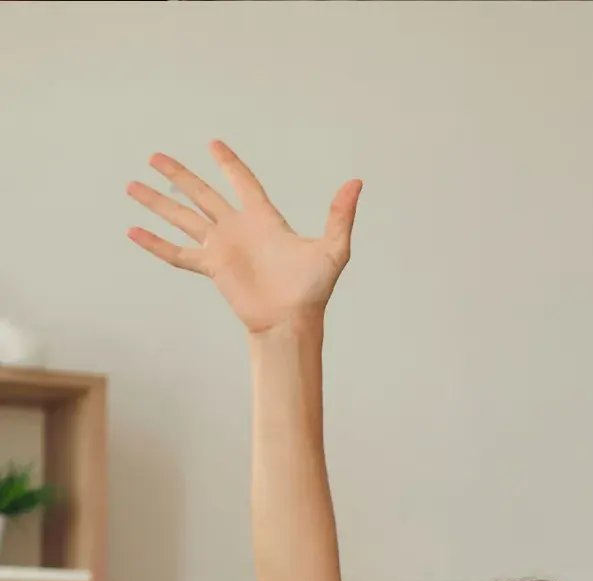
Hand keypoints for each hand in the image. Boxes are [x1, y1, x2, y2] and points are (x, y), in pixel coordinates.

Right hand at [126, 142, 357, 333]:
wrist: (291, 321)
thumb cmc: (314, 289)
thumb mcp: (332, 249)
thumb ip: (340, 216)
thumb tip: (357, 183)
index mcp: (264, 219)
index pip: (243, 183)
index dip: (229, 164)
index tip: (213, 144)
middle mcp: (238, 229)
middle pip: (202, 194)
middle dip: (179, 176)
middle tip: (155, 157)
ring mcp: (222, 248)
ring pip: (183, 218)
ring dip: (158, 203)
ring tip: (132, 185)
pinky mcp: (211, 268)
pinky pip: (177, 253)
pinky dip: (155, 243)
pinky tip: (133, 231)